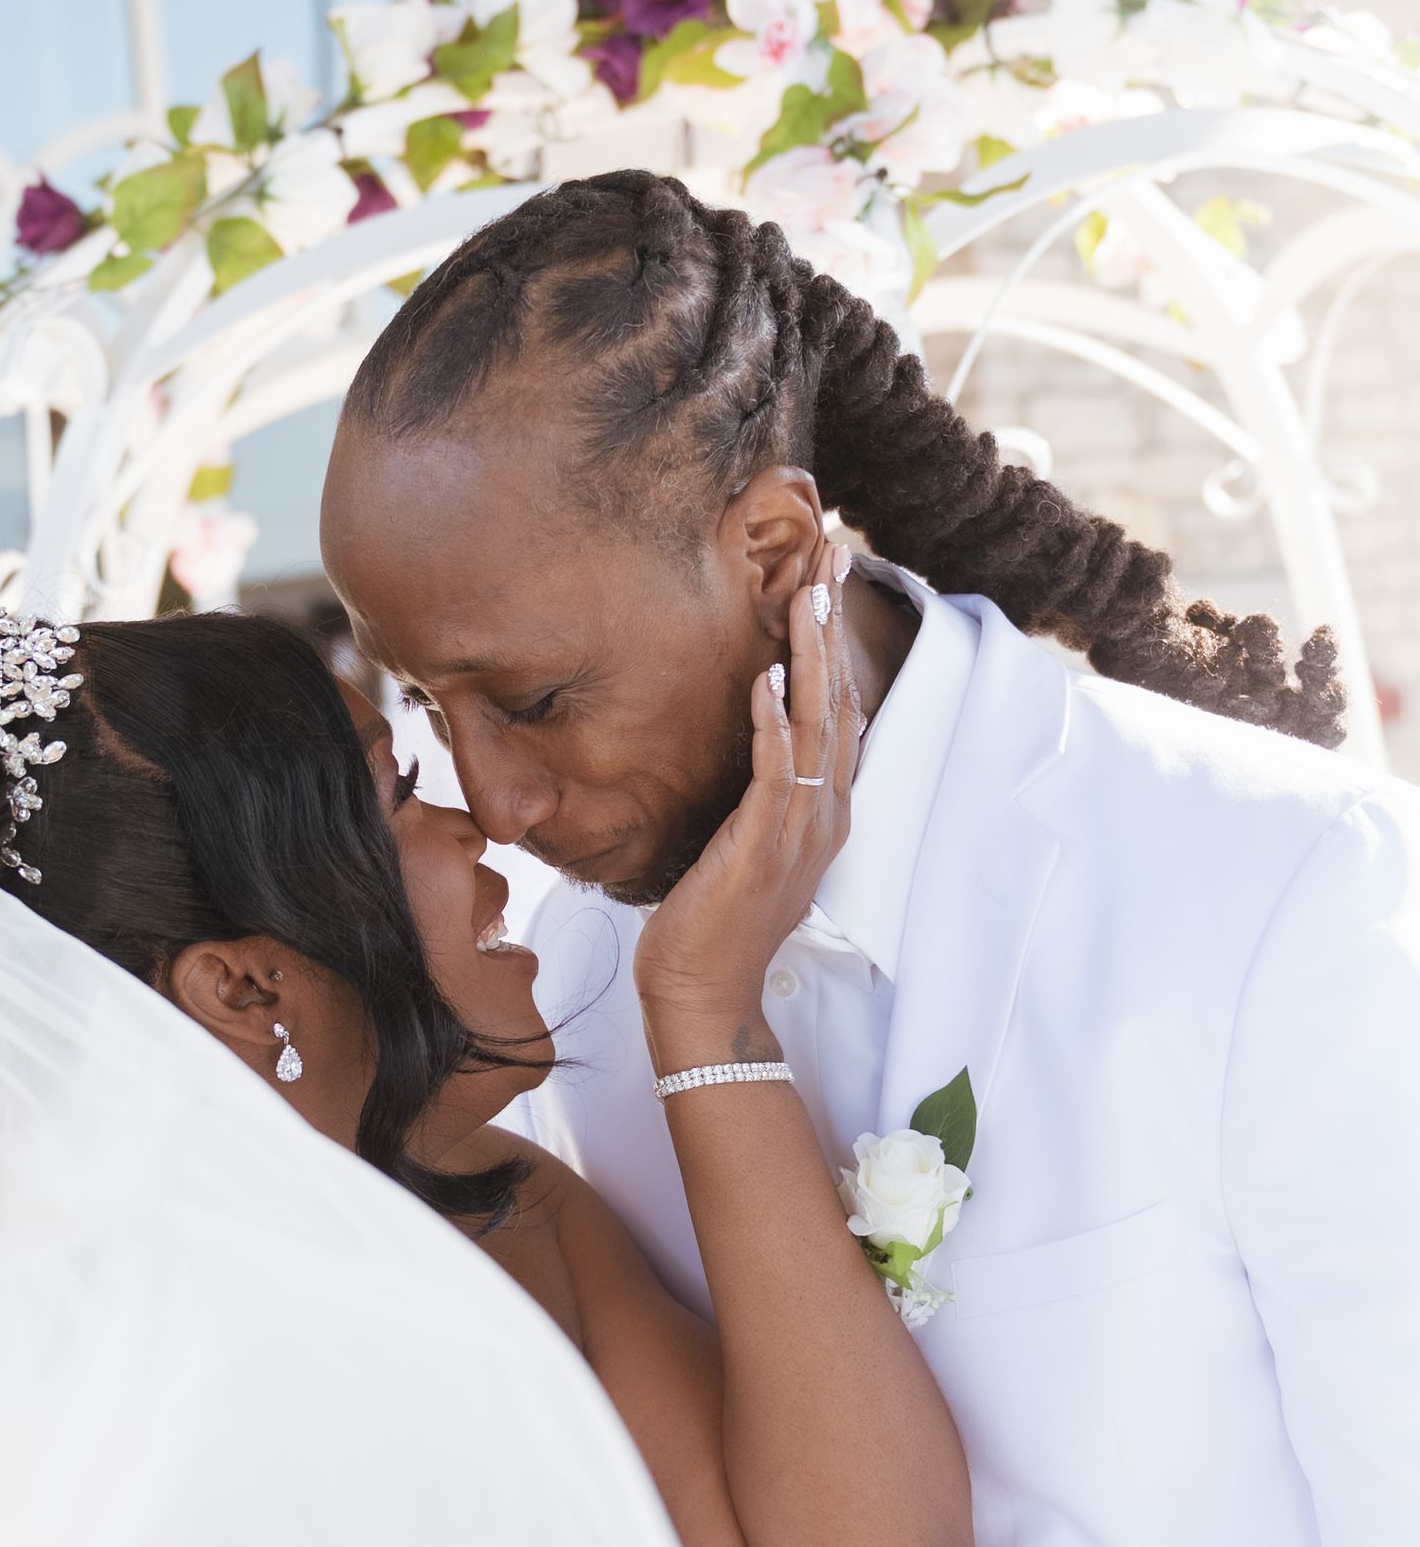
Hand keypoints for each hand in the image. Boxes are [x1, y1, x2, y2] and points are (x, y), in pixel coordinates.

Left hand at [633, 540, 862, 1060]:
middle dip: (835, 623)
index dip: (838, 642)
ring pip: (818, 726)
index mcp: (824, 810)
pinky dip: (774, 722)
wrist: (705, 994)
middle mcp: (825, 814)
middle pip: (841, 700)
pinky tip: (767, 676)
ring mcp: (800, 832)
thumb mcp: (743, 841)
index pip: (840, 709)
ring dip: (814, 655)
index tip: (828, 579)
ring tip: (808, 592)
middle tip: (832, 552)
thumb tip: (750, 737)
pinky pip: (778, 774)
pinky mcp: (763, 849)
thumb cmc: (713, 921)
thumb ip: (758, 791)